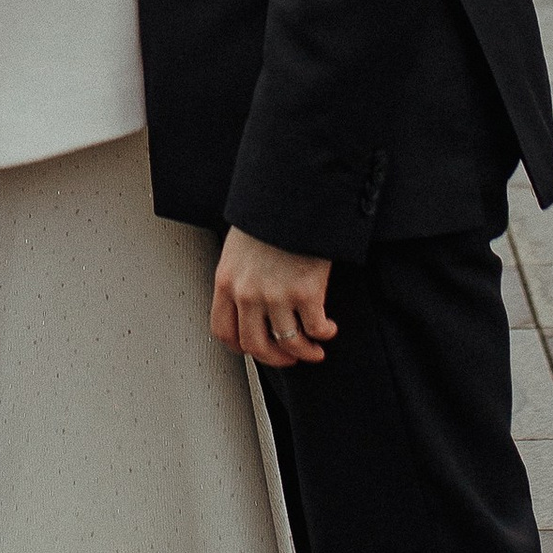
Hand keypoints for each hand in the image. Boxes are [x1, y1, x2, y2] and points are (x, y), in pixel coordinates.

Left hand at [212, 227, 337, 367]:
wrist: (292, 194)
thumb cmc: (268, 215)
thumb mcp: (239, 247)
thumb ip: (240, 275)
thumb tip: (248, 299)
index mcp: (226, 281)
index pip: (223, 331)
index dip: (241, 347)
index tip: (257, 349)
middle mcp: (247, 293)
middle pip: (255, 345)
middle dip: (275, 358)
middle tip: (290, 358)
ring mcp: (276, 295)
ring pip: (288, 343)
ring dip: (304, 352)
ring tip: (315, 351)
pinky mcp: (306, 292)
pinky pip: (315, 329)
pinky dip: (324, 334)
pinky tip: (330, 328)